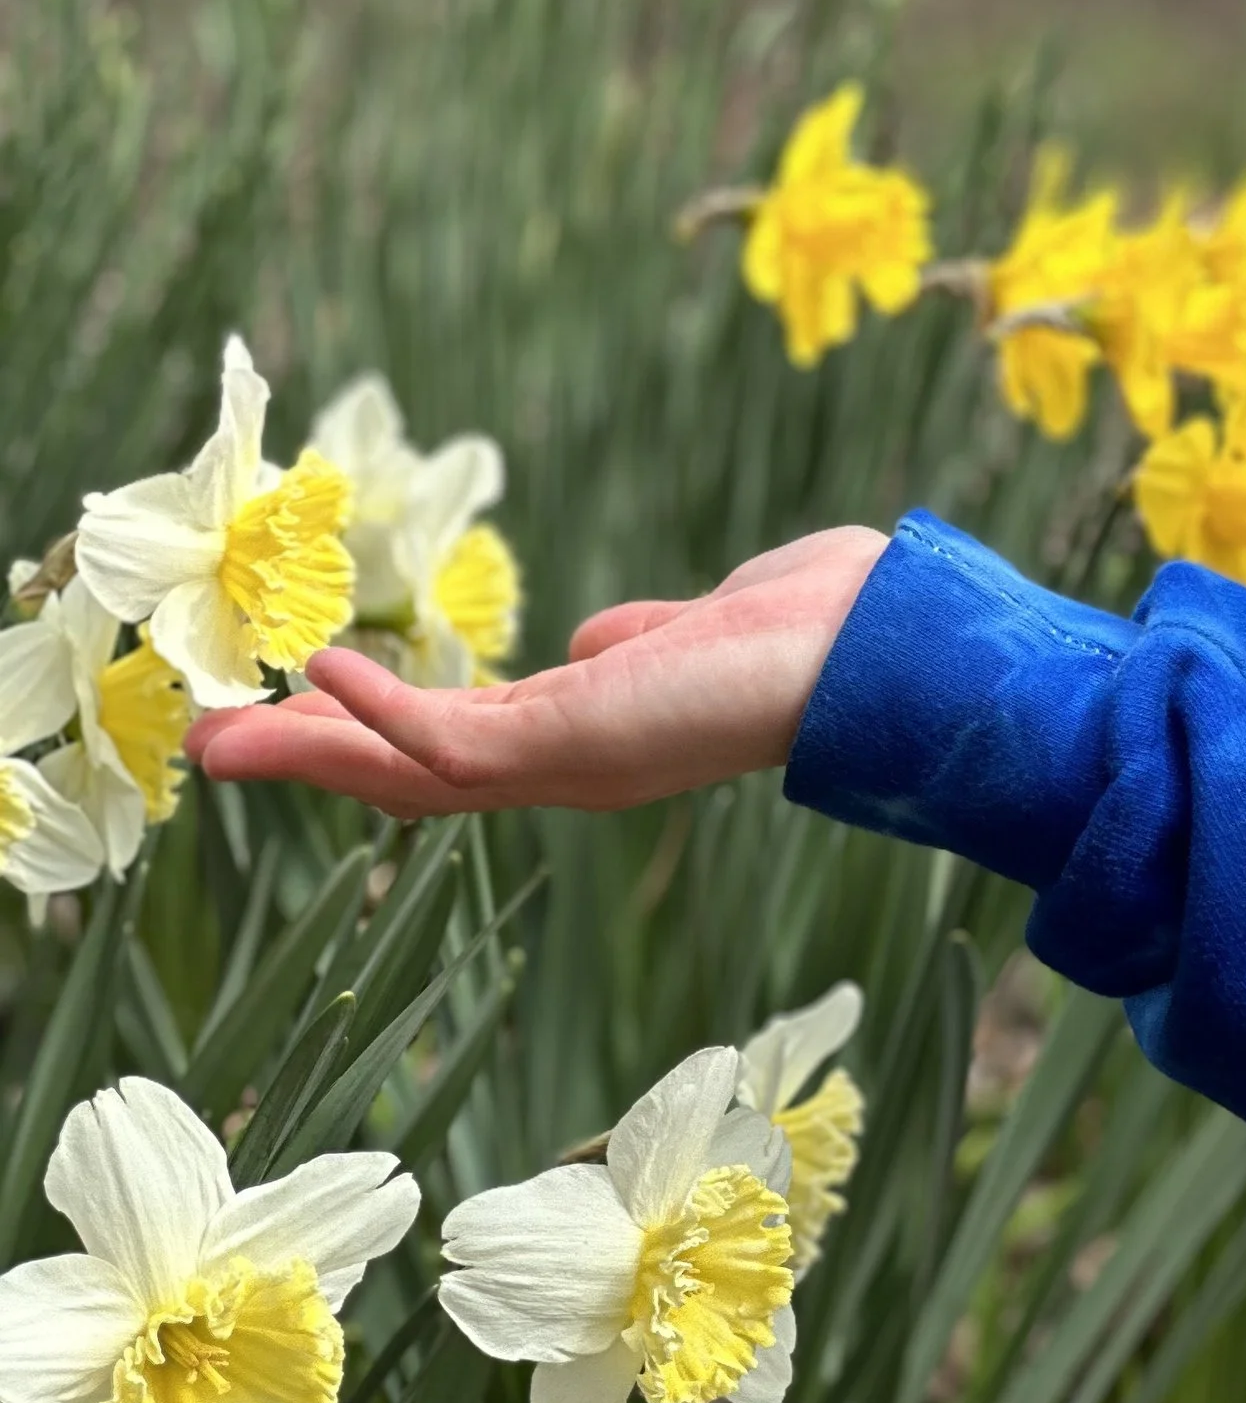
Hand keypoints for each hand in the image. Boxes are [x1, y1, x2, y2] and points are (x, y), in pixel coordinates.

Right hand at [183, 525, 887, 815]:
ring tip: (219, 735)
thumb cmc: (805, 627)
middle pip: (407, 775)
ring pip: (407, 771)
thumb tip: (599, 641)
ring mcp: (567, 759)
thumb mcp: (691, 632)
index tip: (294, 705)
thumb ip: (638, 645)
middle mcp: (569, 764)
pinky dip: (382, 711)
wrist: (877, 648)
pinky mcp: (574, 743)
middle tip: (210, 746)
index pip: (455, 747)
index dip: (369, 732)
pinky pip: (450, 741)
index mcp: (591, 738)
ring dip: (311, 749)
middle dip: (309, 758)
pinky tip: (318, 672)